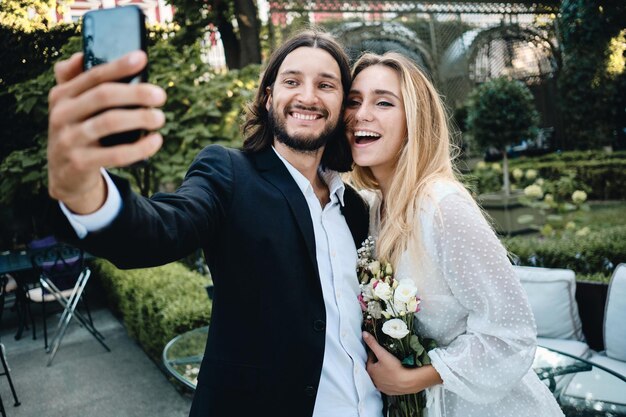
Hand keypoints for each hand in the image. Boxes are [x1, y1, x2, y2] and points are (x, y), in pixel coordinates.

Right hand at [47, 51, 166, 213]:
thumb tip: (82, 55)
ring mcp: (69, 140)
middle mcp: (61, 115)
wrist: (66, 175)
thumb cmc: (78, 132)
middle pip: (104, 96)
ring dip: (141, 118)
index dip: (118, 66)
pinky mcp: (80, 163)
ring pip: (110, 122)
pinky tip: (155, 141)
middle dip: (137, 93)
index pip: (93, 75)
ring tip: (160, 118)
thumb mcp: (71, 107)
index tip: (142, 58)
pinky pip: (116, 154)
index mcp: (61, 95)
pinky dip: (140, 147)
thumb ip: (75, 80)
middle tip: (161, 96)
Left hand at [363, 331, 441, 395]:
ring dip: (382, 372)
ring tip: (389, 366)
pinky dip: (388, 379)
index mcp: (370, 370)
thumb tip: (364, 334)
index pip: (370, 359)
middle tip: (385, 357)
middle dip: (377, 363)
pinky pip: (386, 384)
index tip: (380, 350)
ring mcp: (381, 386)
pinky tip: (393, 375)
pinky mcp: (388, 391)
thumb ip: (373, 343)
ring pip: (379, 377)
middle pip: (374, 368)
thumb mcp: (382, 353)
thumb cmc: (394, 367)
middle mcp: (373, 380)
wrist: (407, 382)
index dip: (374, 353)